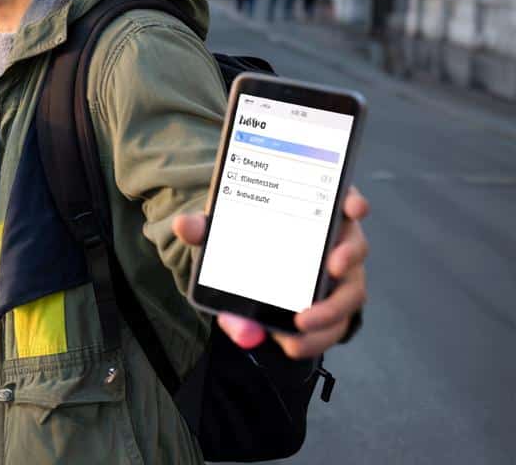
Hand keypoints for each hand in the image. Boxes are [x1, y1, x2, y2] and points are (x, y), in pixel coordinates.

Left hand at [172, 186, 369, 358]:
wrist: (248, 267)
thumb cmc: (245, 239)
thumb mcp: (223, 232)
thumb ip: (205, 227)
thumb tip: (185, 226)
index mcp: (314, 211)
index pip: (343, 197)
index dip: (352, 198)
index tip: (352, 206)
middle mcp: (334, 242)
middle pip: (355, 247)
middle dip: (348, 258)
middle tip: (332, 269)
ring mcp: (338, 277)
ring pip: (350, 293)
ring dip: (330, 311)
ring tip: (300, 325)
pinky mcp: (328, 308)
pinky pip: (332, 325)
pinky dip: (312, 338)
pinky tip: (289, 344)